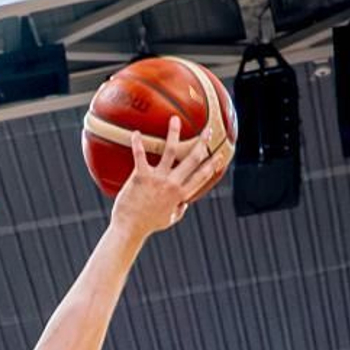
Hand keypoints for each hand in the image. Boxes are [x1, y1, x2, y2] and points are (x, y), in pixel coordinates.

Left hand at [110, 120, 217, 237]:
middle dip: (202, 143)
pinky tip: (136, 133)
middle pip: (192, 159)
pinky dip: (137, 144)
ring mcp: (157, 179)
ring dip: (173, 133)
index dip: (212, 165)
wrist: (129, 230)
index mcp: (180, 195)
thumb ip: (179, 211)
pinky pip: (140, 156)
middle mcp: (172, 184)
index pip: (201, 176)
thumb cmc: (147, 225)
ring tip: (175, 119)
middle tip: (208, 131)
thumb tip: (185, 205)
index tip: (220, 155)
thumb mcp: (168, 220)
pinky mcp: (141, 177)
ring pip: (170, 151)